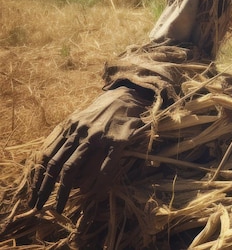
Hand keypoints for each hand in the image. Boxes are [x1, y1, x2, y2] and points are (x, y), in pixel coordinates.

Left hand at [29, 86, 150, 212]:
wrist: (125, 97)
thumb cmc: (100, 112)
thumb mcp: (79, 120)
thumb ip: (65, 136)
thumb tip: (49, 159)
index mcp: (69, 127)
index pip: (47, 155)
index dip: (38, 176)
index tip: (33, 194)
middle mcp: (80, 132)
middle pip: (56, 164)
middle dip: (45, 188)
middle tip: (38, 207)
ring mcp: (98, 137)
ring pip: (73, 167)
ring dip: (64, 190)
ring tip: (59, 207)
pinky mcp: (117, 141)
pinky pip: (105, 165)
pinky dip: (98, 181)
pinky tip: (93, 192)